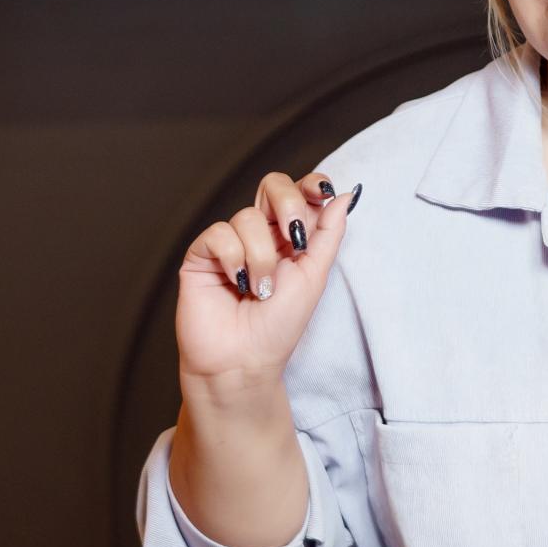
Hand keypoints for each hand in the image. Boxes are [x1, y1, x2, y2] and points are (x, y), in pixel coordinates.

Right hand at [174, 172, 360, 391]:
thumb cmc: (279, 327)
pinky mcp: (201, 255)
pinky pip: (219, 234)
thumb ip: (329, 234)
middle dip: (288, 205)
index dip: (311, 184)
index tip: (323, 193)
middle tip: (294, 239)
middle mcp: (260, 234)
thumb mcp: (315, 276)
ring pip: (247, 216)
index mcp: (289, 237)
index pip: (299, 193)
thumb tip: (345, 195)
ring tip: (260, 290)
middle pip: (271, 186)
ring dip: (261, 257)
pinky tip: (235, 282)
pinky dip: (233, 258)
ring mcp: (230, 243)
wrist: (244, 361)